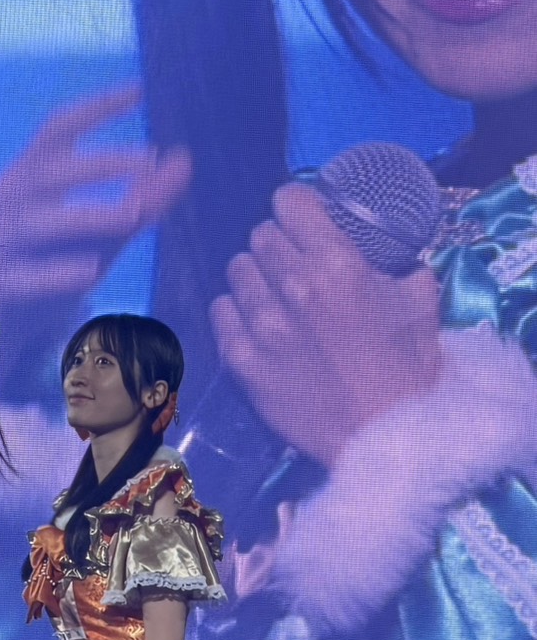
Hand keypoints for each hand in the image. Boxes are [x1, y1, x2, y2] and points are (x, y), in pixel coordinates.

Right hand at [0, 86, 190, 390]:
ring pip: (35, 223)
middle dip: (98, 164)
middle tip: (148, 162)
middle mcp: (9, 202)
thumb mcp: (101, 230)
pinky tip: (90, 273)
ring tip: (132, 215)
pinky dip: (54, 274)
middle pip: (48, 172)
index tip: (140, 92)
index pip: (57, 129)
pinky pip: (22, 277)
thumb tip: (183, 161)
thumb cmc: (52, 260)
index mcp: (30, 175)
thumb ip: (141, 197)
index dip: (96, 108)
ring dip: (85, 215)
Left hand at [210, 183, 441, 465]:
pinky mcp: (242, 359)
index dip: (296, 206)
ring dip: (255, 274)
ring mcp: (262, 325)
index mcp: (337, 265)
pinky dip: (234, 309)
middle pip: (261, 236)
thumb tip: (384, 246)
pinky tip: (253, 316)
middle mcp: (293, 287)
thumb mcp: (419, 301)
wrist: (388, 436)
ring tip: (273, 289)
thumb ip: (397, 263)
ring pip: (236, 270)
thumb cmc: (407, 367)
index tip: (301, 216)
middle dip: (278, 242)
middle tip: (293, 259)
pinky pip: (220, 310)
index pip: (289, 203)